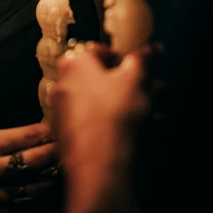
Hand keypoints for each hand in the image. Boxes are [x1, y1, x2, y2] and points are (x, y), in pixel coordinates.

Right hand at [0, 122, 58, 212]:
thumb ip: (11, 137)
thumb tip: (44, 131)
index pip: (27, 136)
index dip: (47, 131)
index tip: (60, 126)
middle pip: (34, 160)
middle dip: (54, 151)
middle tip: (68, 145)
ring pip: (34, 184)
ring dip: (51, 176)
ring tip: (63, 167)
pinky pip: (25, 203)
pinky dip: (38, 195)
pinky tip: (47, 187)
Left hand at [50, 42, 156, 212]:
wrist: (99, 164)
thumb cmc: (116, 112)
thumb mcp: (136, 80)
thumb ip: (143, 60)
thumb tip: (152, 47)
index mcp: (73, 63)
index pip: (97, 50)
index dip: (120, 58)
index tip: (136, 68)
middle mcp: (61, 84)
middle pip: (95, 78)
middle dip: (122, 84)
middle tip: (144, 93)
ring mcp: (60, 112)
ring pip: (94, 102)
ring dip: (116, 105)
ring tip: (144, 114)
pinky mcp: (64, 137)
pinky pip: (89, 123)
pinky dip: (106, 124)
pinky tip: (127, 133)